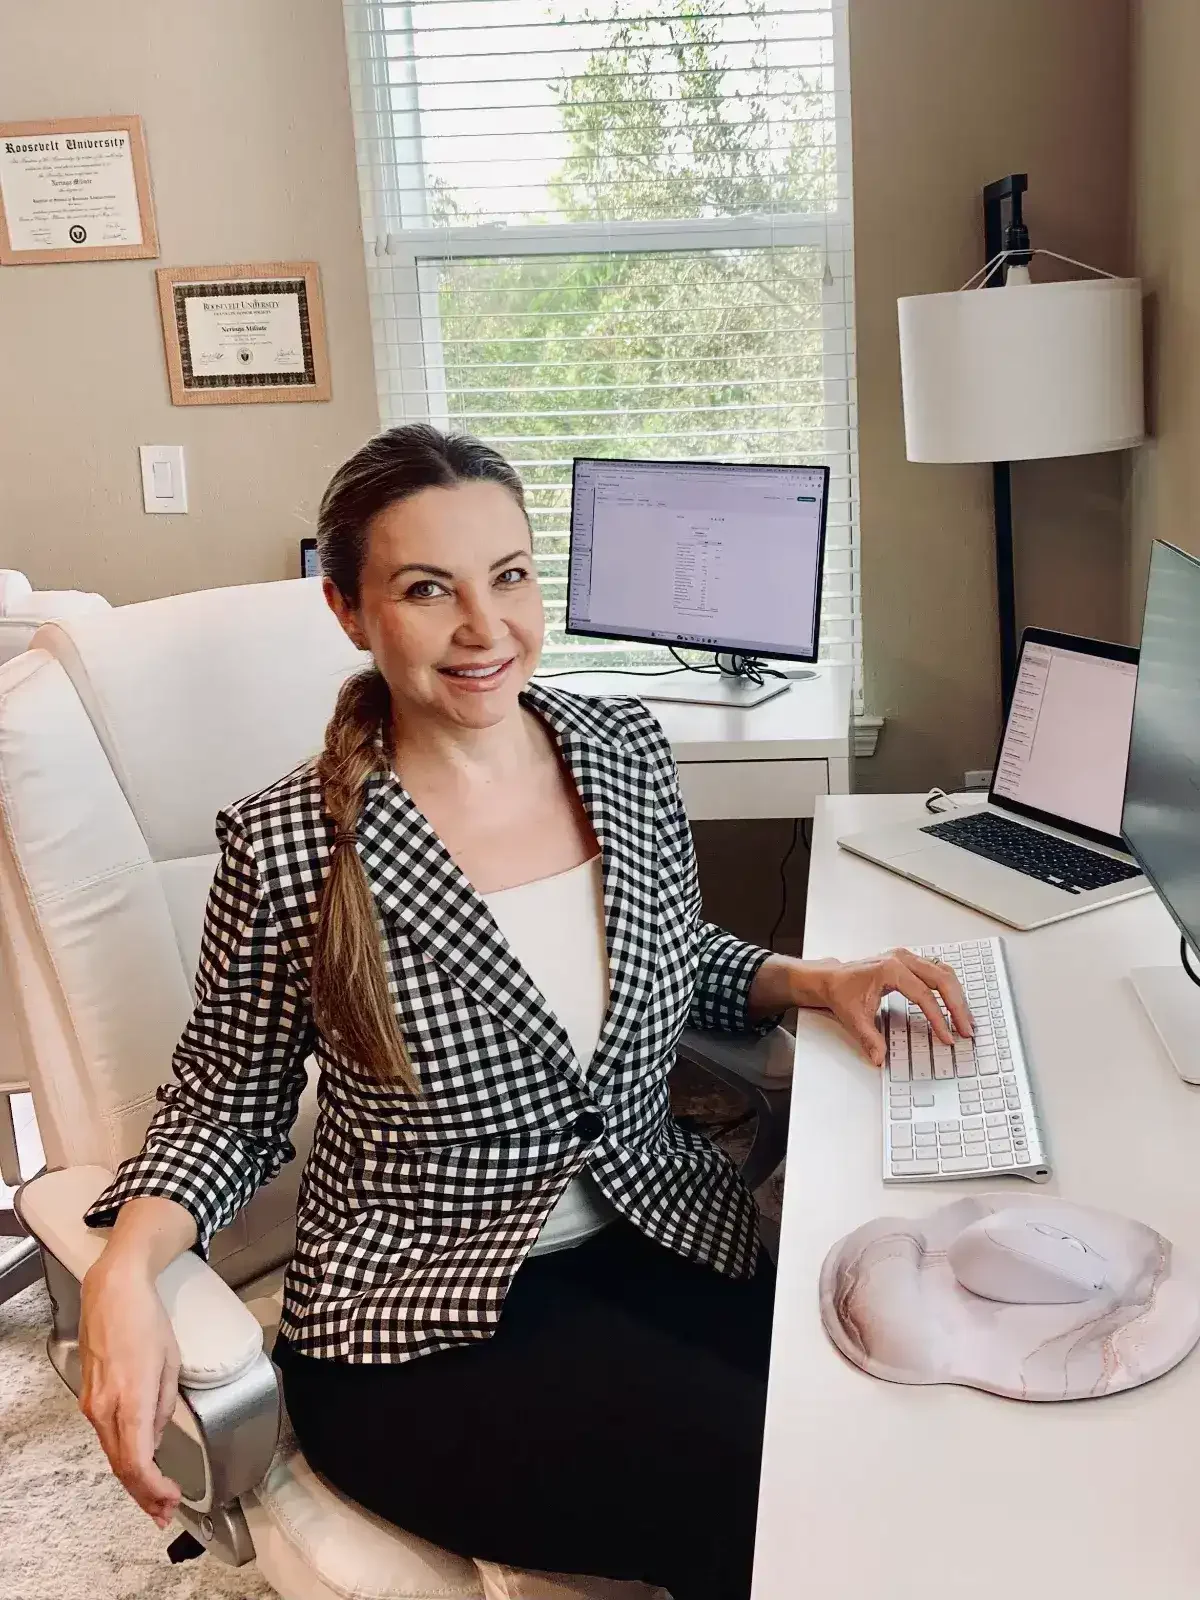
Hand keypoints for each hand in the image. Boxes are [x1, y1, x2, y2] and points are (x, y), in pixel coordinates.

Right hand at [79, 1251, 182, 1527]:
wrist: (113, 1290)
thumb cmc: (145, 1318)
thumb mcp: (170, 1362)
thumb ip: (164, 1405)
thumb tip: (157, 1435)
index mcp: (131, 1399)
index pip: (137, 1462)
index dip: (153, 1489)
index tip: (171, 1499)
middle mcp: (105, 1407)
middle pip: (122, 1466)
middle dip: (144, 1494)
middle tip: (164, 1511)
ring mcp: (93, 1403)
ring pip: (112, 1454)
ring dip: (133, 1479)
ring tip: (155, 1496)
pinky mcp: (89, 1396)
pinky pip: (106, 1435)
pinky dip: (123, 1455)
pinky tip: (138, 1462)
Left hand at [814, 948, 973, 1067]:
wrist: (833, 979)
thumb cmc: (843, 992)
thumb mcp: (854, 1019)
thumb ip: (869, 1039)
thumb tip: (880, 1058)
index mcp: (889, 969)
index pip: (923, 994)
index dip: (938, 1017)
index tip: (947, 1036)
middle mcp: (902, 959)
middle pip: (942, 979)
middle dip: (957, 1006)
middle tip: (966, 1030)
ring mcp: (908, 958)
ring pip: (944, 972)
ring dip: (958, 997)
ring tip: (966, 1021)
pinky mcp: (911, 962)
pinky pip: (939, 972)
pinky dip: (951, 989)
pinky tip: (957, 1006)